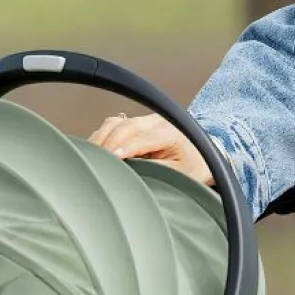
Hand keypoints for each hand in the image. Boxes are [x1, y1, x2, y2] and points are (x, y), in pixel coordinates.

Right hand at [88, 111, 213, 186]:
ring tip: (92, 156)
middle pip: (126, 126)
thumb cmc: (193, 165)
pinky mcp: (135, 123)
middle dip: (109, 143)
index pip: (145, 139)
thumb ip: (158, 171)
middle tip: (96, 160)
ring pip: (116, 123)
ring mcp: (145, 120)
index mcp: (171, 132)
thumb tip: (133, 173)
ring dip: (102, 138)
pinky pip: (113, 125)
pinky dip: (102, 135)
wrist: (201, 152)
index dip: (128, 148)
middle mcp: (157, 121)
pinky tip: (96, 149)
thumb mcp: (181, 174)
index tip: (114, 158)